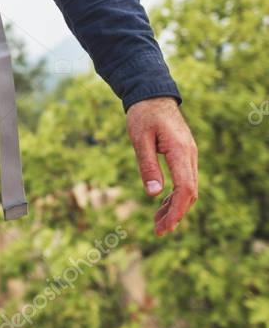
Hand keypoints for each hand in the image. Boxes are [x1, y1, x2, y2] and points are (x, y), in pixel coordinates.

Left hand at [126, 96, 197, 235]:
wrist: (152, 95)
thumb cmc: (143, 115)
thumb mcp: (139, 139)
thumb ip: (147, 165)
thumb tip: (153, 193)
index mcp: (179, 150)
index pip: (185, 188)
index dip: (176, 210)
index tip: (164, 226)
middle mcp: (189, 155)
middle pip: (189, 192)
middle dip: (175, 214)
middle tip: (158, 231)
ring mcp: (189, 155)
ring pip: (188, 188)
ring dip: (174, 207)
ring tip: (157, 223)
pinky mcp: (183, 155)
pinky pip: (184, 180)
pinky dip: (174, 195)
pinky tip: (160, 204)